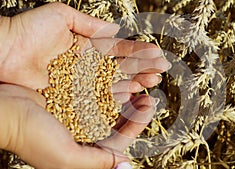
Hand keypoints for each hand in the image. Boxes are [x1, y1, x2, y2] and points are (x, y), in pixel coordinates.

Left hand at [0, 2, 169, 101]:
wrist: (2, 51)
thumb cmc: (27, 30)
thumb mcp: (61, 16)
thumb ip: (89, 24)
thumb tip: (114, 28)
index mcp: (87, 48)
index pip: (119, 51)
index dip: (138, 53)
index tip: (156, 55)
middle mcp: (87, 67)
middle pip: (120, 69)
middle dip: (142, 69)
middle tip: (160, 71)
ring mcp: (81, 83)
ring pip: (113, 83)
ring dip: (134, 81)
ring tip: (152, 81)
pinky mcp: (72, 97)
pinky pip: (98, 96)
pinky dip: (115, 95)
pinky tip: (131, 94)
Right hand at [0, 84, 155, 167]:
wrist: (3, 111)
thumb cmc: (31, 137)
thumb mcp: (66, 157)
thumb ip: (97, 162)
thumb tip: (124, 165)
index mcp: (86, 149)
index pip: (120, 138)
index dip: (138, 123)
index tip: (149, 106)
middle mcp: (84, 131)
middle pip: (118, 120)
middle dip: (135, 107)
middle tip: (147, 93)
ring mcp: (77, 112)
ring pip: (109, 103)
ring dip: (125, 92)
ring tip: (137, 81)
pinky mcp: (69, 96)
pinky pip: (95, 89)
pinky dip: (107, 83)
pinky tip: (115, 76)